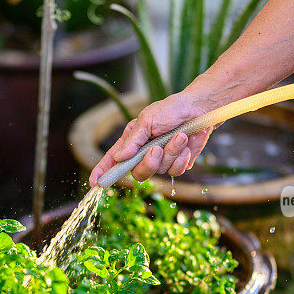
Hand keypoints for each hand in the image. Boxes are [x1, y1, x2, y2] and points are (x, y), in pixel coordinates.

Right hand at [89, 91, 213, 186]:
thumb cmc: (170, 110)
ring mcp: (160, 161)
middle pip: (137, 173)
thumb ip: (133, 140)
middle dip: (148, 163)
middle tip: (156, 148)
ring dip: (170, 153)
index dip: (103, 172)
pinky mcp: (177, 164)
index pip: (113, 160)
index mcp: (132, 142)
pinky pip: (175, 171)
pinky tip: (185, 145)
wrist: (198, 110)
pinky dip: (181, 158)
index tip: (95, 183)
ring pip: (159, 171)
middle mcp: (143, 154)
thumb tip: (119, 157)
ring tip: (178, 136)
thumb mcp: (147, 120)